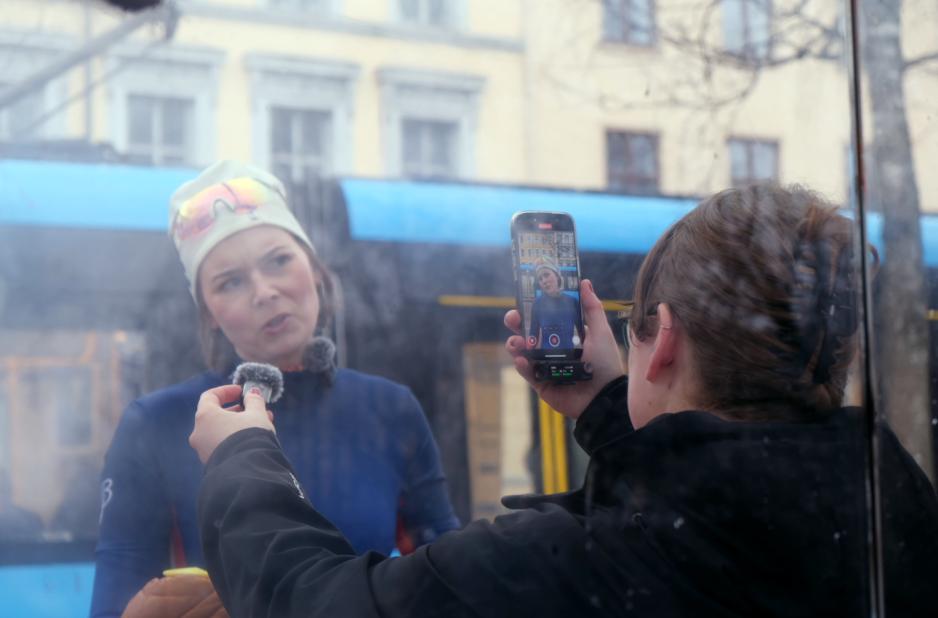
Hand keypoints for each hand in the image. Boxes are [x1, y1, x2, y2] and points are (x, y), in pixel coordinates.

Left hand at [189, 384, 274, 463]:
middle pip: (216, 415)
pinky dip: (235, 439)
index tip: (242, 392)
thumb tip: (253, 393)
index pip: (210, 396)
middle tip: (254, 409)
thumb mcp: (256, 414)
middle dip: (238, 410)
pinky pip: (222, 445)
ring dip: (239, 425)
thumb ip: (254, 400)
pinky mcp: (211, 463)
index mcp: (205, 416)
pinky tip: (254, 440)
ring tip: (262, 425)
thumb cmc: (250, 437)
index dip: (226, 391)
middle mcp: (199, 433)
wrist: (248, 472)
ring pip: (221, 431)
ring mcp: (203, 450)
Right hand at [505, 279, 623, 419]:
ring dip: (515, 344)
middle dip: (518, 324)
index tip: (526, 298)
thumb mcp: (600, 331)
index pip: (544, 317)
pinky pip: (526, 371)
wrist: (603, 396)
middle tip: (513, 318)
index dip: (533, 308)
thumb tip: (584, 282)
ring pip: (522, 350)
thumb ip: (592, 307)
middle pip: (528, 332)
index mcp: (565, 334)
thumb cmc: (604, 363)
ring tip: (518, 343)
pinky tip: (523, 360)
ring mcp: (544, 365)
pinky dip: (521, 365)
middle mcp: (552, 348)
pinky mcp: (540, 382)